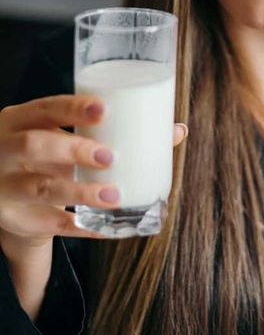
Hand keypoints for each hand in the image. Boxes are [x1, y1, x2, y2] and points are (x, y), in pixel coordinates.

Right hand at [0, 95, 187, 249]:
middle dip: (74, 149)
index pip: (44, 108)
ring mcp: (6, 187)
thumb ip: (112, 132)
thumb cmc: (51, 155)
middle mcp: (5, 150)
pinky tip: (107, 226)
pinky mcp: (15, 218)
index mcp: (20, 120)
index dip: (72, 108)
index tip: (103, 109)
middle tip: (109, 156)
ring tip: (114, 195)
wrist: (10, 195)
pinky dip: (82, 226)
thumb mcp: (68, 136)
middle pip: (35, 145)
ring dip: (80, 191)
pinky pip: (50, 224)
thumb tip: (176, 130)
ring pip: (41, 188)